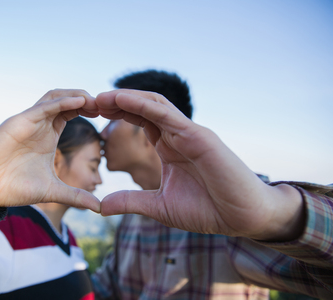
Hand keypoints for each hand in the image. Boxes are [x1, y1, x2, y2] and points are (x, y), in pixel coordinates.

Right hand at [0, 89, 100, 212]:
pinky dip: (62, 102)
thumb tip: (99, 208)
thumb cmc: (11, 187)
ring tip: (96, 101)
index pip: (72, 113)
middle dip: (88, 100)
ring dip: (77, 95)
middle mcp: (40, 124)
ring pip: (55, 96)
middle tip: (108, 106)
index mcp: (48, 135)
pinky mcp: (18, 122)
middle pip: (67, 100)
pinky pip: (43, 106)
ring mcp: (29, 121)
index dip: (90, 110)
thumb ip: (75, 196)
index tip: (110, 116)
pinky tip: (80, 102)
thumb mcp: (52, 191)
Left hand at [96, 89, 304, 240]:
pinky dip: (142, 104)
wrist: (242, 217)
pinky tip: (121, 99)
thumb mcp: (159, 206)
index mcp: (169, 147)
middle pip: (143, 108)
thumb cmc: (207, 209)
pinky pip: (166, 114)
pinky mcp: (198, 135)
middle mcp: (177, 135)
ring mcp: (188, 133)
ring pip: (153, 104)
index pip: (139, 121)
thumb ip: (130, 201)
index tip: (93, 114)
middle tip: (90, 101)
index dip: (117, 114)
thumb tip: (100, 206)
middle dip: (116, 102)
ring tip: (101, 97)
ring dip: (126, 98)